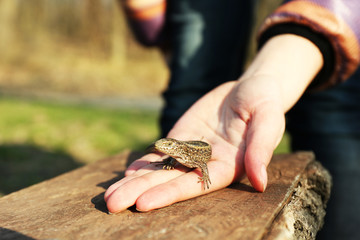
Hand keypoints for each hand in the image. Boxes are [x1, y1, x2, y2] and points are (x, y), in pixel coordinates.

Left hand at [104, 34, 322, 212]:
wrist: (249, 89)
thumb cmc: (264, 103)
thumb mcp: (268, 120)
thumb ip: (261, 149)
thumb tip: (258, 181)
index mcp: (228, 167)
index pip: (196, 186)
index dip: (170, 194)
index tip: (143, 203)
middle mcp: (206, 165)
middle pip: (170, 182)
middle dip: (141, 193)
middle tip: (112, 205)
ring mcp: (191, 152)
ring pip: (161, 170)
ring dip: (135, 183)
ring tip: (109, 197)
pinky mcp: (181, 138)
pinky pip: (161, 153)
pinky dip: (142, 164)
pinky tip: (124, 175)